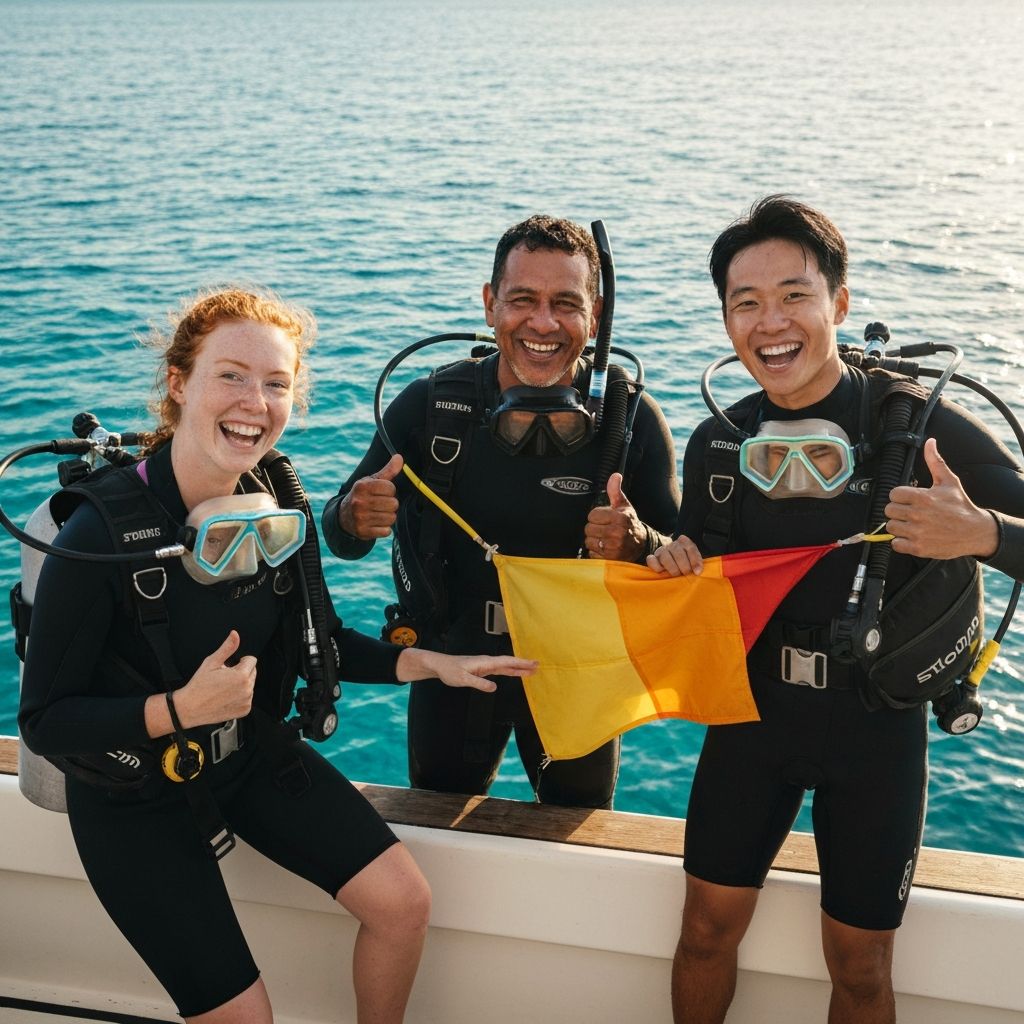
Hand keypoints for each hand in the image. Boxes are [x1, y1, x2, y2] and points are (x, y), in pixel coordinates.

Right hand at [175, 630, 257, 727]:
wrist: (190, 708)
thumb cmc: (199, 685)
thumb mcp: (212, 662)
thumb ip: (227, 648)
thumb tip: (235, 635)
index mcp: (241, 676)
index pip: (251, 660)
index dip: (239, 661)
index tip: (229, 667)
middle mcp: (247, 689)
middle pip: (252, 672)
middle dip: (241, 672)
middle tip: (224, 678)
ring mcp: (246, 701)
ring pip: (250, 685)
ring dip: (241, 684)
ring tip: (224, 688)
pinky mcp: (244, 710)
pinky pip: (247, 698)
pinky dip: (240, 696)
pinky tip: (226, 697)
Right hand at [338, 454, 403, 539]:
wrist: (345, 516)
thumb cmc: (363, 495)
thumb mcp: (372, 481)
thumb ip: (388, 471)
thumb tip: (399, 458)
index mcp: (362, 487)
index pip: (390, 488)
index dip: (390, 490)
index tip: (383, 492)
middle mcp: (359, 502)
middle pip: (393, 504)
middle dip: (390, 504)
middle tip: (381, 504)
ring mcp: (360, 518)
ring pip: (391, 518)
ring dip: (388, 516)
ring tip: (378, 513)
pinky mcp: (363, 532)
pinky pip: (386, 531)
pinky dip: (384, 528)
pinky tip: (376, 523)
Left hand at [395, 648, 537, 692]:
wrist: (440, 665)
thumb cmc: (449, 670)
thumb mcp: (463, 679)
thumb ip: (479, 683)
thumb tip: (494, 688)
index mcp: (484, 662)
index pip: (506, 662)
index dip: (520, 663)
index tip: (532, 664)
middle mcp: (487, 662)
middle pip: (509, 663)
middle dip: (523, 664)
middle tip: (538, 666)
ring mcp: (485, 666)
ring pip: (505, 666)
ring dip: (518, 668)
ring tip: (531, 670)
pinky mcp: (483, 670)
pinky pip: (500, 670)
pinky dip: (509, 671)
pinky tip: (514, 673)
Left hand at [584, 473, 647, 561]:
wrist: (641, 545)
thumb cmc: (630, 523)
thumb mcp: (624, 506)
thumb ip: (616, 491)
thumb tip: (615, 475)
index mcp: (619, 518)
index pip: (592, 515)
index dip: (597, 516)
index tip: (605, 519)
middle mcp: (616, 532)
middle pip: (588, 528)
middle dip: (595, 528)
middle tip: (605, 529)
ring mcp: (613, 547)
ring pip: (588, 541)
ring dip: (594, 540)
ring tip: (605, 539)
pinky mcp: (609, 559)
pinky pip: (591, 553)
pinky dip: (597, 551)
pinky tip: (606, 548)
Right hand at [646, 535, 703, 576]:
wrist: (675, 569)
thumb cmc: (686, 566)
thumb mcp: (694, 563)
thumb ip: (697, 564)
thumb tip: (697, 572)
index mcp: (684, 542)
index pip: (690, 547)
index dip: (694, 559)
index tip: (697, 572)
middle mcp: (672, 545)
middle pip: (677, 550)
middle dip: (683, 565)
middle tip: (686, 574)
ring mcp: (661, 551)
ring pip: (664, 555)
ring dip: (672, 567)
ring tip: (676, 575)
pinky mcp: (652, 558)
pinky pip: (651, 560)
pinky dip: (656, 566)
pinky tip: (662, 572)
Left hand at [885, 439, 998, 558]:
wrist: (976, 532)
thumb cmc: (961, 506)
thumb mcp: (949, 481)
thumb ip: (935, 461)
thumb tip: (930, 442)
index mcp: (922, 497)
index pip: (893, 494)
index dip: (900, 497)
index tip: (908, 500)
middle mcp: (918, 515)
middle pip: (889, 510)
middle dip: (898, 511)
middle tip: (910, 512)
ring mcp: (917, 532)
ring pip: (890, 527)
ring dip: (899, 526)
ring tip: (912, 524)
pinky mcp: (918, 548)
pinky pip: (895, 544)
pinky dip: (901, 542)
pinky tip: (912, 536)